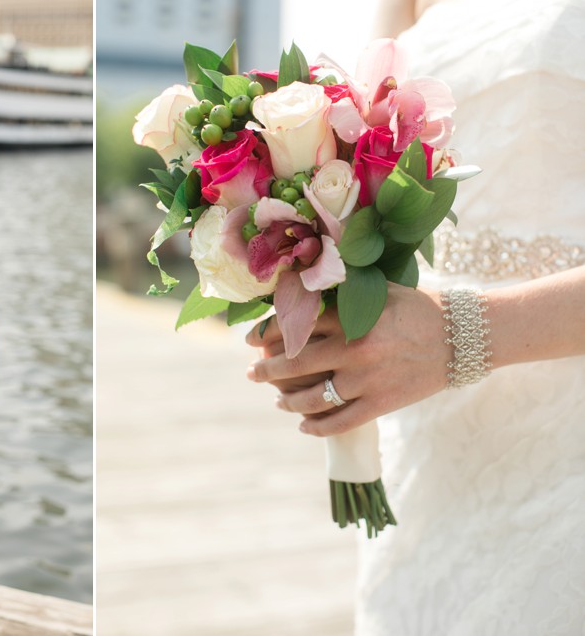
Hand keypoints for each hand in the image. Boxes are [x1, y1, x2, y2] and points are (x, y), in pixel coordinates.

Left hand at [246, 284, 451, 435]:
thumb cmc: (416, 308)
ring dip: (288, 401)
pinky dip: (317, 427)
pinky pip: (340, 422)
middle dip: (266, 371)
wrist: (464, 336)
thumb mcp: (377, 291)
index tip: (250, 340)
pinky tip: (303, 425)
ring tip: (278, 401)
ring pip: (313, 398)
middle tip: (251, 373)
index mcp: (350, 317)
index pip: (295, 325)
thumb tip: (297, 288)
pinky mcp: (383, 404)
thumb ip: (340, 293)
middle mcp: (354, 349)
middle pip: (295, 364)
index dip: (266, 333)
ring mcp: (368, 380)